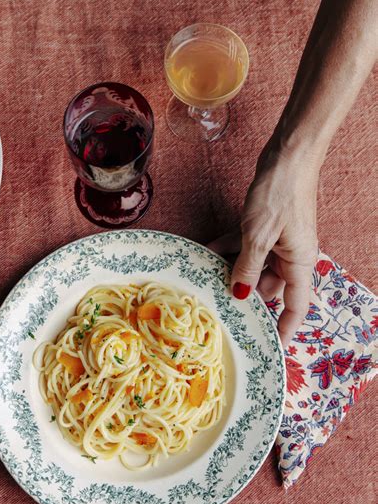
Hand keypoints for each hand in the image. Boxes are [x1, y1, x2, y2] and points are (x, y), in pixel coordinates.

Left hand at [210, 138, 321, 346]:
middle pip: (265, 286)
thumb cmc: (280, 195)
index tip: (270, 347)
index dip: (284, 328)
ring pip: (251, 265)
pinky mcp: (265, 227)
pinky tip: (206, 250)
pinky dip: (228, 248)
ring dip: (229, 267)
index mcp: (298, 263)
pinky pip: (245, 245)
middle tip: (214, 300)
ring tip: (204, 272)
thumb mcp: (258, 236)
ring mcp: (277, 241)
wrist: (287, 157)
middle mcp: (290, 256)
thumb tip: (240, 295)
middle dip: (241, 291)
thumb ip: (247, 268)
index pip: (296, 306)